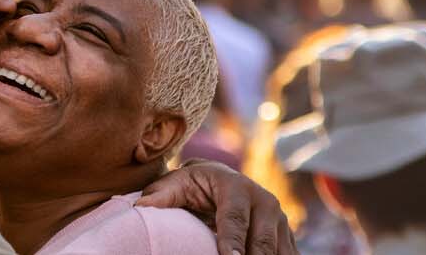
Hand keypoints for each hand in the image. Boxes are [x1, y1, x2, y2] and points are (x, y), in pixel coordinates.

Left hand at [136, 159, 296, 254]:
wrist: (221, 179)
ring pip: (279, 249)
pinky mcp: (285, 234)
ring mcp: (279, 219)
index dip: (232, 240)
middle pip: (262, 238)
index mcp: (237, 186)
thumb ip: (161, 195)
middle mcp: (264, 200)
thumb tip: (140, 208)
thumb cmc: (193, 184)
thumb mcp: (177, 184)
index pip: (234, 217)